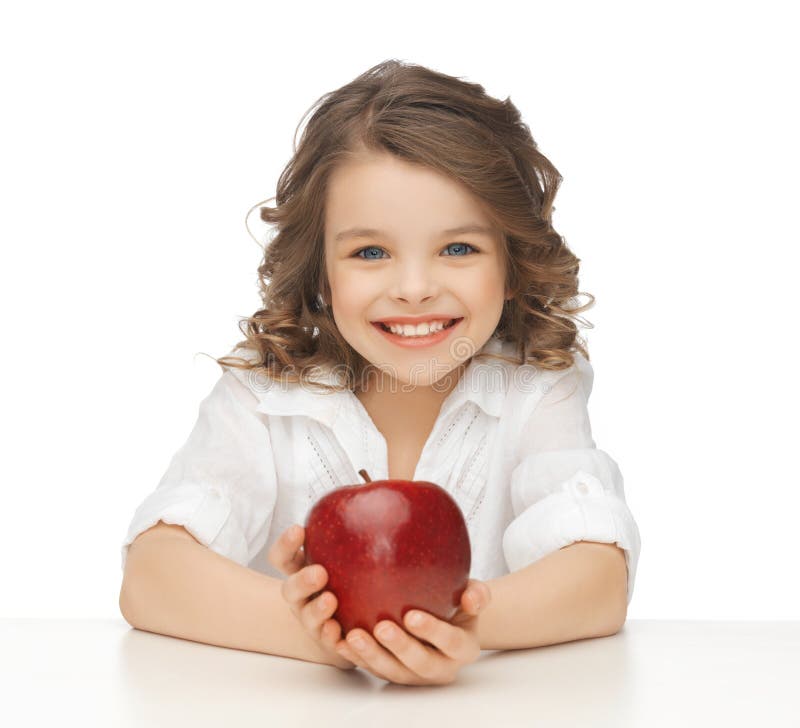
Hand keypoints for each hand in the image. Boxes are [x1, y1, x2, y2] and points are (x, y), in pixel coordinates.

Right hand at [267, 524, 355, 670]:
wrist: (357, 621)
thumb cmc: (355, 574)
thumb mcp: (353, 549)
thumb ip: (364, 524)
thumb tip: (394, 487)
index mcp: (303, 569)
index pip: (283, 556)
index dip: (286, 543)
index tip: (299, 529)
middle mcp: (303, 596)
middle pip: (290, 589)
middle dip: (302, 580)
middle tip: (320, 572)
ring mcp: (314, 620)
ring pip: (306, 617)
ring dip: (316, 610)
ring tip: (331, 600)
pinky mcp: (332, 642)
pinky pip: (329, 644)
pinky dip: (332, 638)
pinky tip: (342, 633)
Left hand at [334, 579, 490, 685]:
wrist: (445, 619)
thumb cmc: (456, 602)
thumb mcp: (471, 595)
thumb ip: (477, 594)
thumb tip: (471, 597)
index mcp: (463, 648)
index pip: (451, 642)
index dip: (433, 631)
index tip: (412, 615)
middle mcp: (441, 667)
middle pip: (420, 663)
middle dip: (400, 648)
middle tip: (381, 627)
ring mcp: (415, 674)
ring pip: (393, 671)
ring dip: (372, 656)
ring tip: (353, 636)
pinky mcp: (394, 673)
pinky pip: (374, 669)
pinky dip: (357, 657)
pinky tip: (340, 641)